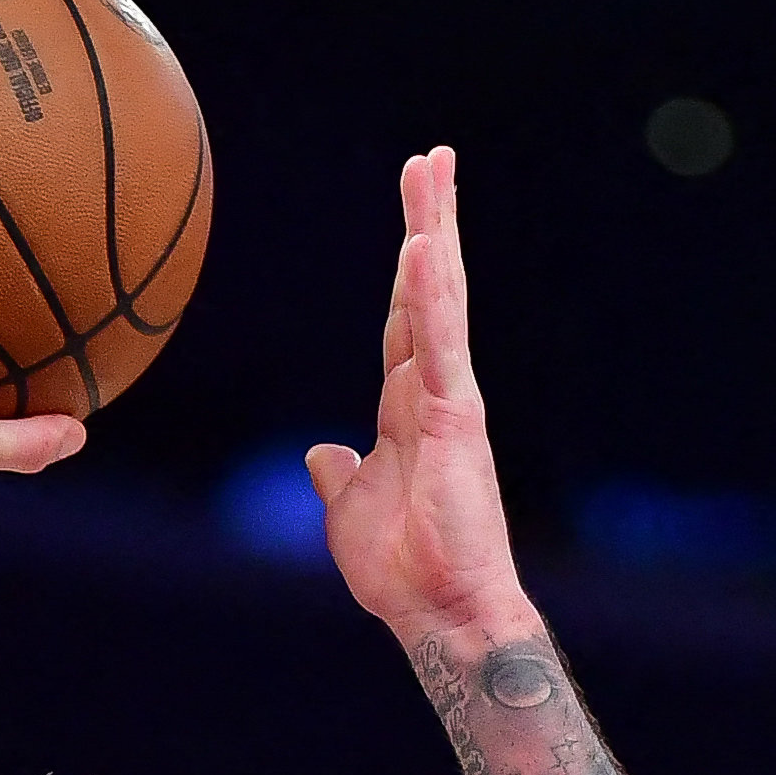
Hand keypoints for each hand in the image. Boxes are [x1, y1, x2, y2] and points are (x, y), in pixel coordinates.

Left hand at [308, 148, 535, 650]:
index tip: (413, 216)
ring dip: (433, 231)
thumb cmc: (404, 571)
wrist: (440, 615)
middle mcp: (434, 392)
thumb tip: (320, 453)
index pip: (401, 321)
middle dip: (428, 222)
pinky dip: (428, 294)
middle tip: (432, 160)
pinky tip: (422, 246)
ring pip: (439, 299)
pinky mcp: (455, 419)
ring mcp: (448, 400)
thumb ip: (338, 474)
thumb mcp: (349, 510)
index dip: (403, 269)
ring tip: (433, 170)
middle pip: (425, 290)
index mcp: (407, 409)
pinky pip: (438, 344)